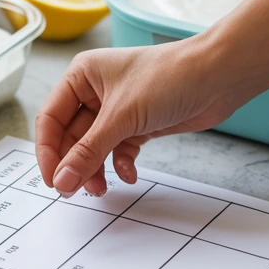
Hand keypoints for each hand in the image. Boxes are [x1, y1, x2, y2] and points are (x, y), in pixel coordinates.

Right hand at [35, 38, 233, 196]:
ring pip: (95, 147)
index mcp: (81, 76)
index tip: (53, 181)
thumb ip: (88, 152)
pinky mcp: (138, 124)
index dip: (49, 152)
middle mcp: (95, 91)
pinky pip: (119, 150)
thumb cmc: (169, 77)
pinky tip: (130, 174)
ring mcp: (118, 109)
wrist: (219, 77)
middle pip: (71, 137)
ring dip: (96, 169)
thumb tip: (62, 181)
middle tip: (76, 192)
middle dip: (75, 164)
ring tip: (102, 188)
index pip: (51, 119)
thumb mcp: (121, 117)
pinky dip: (121, 164)